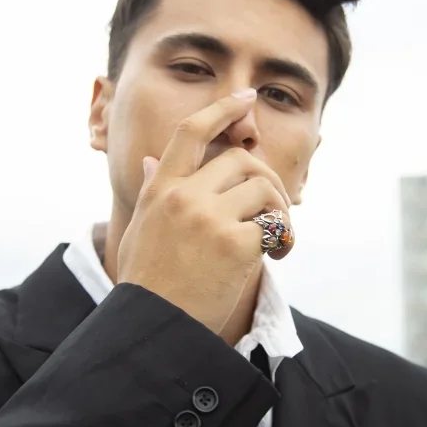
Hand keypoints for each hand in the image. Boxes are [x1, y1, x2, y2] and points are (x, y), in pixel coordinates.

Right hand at [117, 90, 293, 335]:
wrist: (154, 328)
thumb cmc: (148, 280)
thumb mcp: (141, 228)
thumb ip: (152, 190)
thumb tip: (151, 158)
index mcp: (161, 189)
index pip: (192, 132)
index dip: (221, 108)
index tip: (245, 97)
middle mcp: (184, 196)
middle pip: (242, 160)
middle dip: (266, 180)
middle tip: (275, 208)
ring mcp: (209, 219)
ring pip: (263, 190)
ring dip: (279, 211)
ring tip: (278, 238)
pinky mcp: (235, 245)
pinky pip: (273, 226)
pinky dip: (284, 238)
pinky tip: (279, 256)